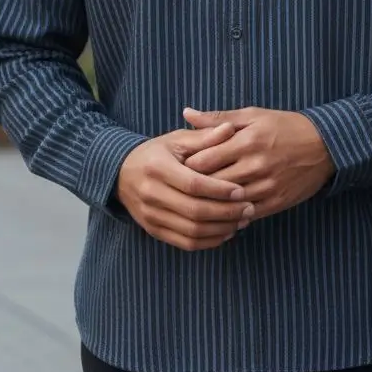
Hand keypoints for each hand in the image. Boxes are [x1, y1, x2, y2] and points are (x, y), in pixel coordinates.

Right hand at [117, 122, 254, 250]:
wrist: (121, 173)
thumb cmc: (156, 153)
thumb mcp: (177, 139)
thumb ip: (204, 136)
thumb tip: (230, 128)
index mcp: (158, 168)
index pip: (193, 184)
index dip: (219, 190)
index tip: (241, 191)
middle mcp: (152, 194)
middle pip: (194, 211)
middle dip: (226, 212)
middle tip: (249, 208)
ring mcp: (151, 216)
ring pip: (192, 231)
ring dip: (221, 229)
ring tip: (242, 220)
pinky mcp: (154, 230)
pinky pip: (185, 243)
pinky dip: (208, 241)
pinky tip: (226, 232)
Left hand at [182, 107, 334, 218]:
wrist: (325, 145)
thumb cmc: (285, 126)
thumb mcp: (253, 115)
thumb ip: (218, 119)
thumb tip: (186, 113)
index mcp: (247, 141)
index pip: (204, 159)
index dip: (185, 166)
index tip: (176, 168)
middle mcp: (256, 165)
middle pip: (212, 183)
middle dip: (192, 188)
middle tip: (178, 189)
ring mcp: (267, 186)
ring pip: (227, 202)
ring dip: (209, 205)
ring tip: (193, 203)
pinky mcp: (276, 202)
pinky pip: (246, 214)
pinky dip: (230, 215)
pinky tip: (219, 213)